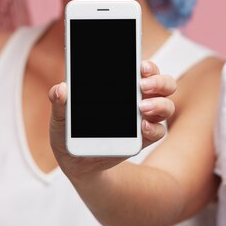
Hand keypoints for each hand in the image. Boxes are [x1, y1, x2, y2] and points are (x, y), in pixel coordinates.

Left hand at [49, 60, 175, 181]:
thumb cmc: (69, 129)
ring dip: (159, 104)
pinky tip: (141, 127)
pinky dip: (153, 128)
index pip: (144, 69)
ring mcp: (143, 119)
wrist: (75, 159)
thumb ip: (59, 102)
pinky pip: (158, 132)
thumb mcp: (60, 116)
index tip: (141, 66)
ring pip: (166, 106)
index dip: (148, 65)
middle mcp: (139, 98)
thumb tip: (60, 89)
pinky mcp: (142, 139)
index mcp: (122, 85)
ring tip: (142, 107)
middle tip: (142, 85)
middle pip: (164, 84)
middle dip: (158, 81)